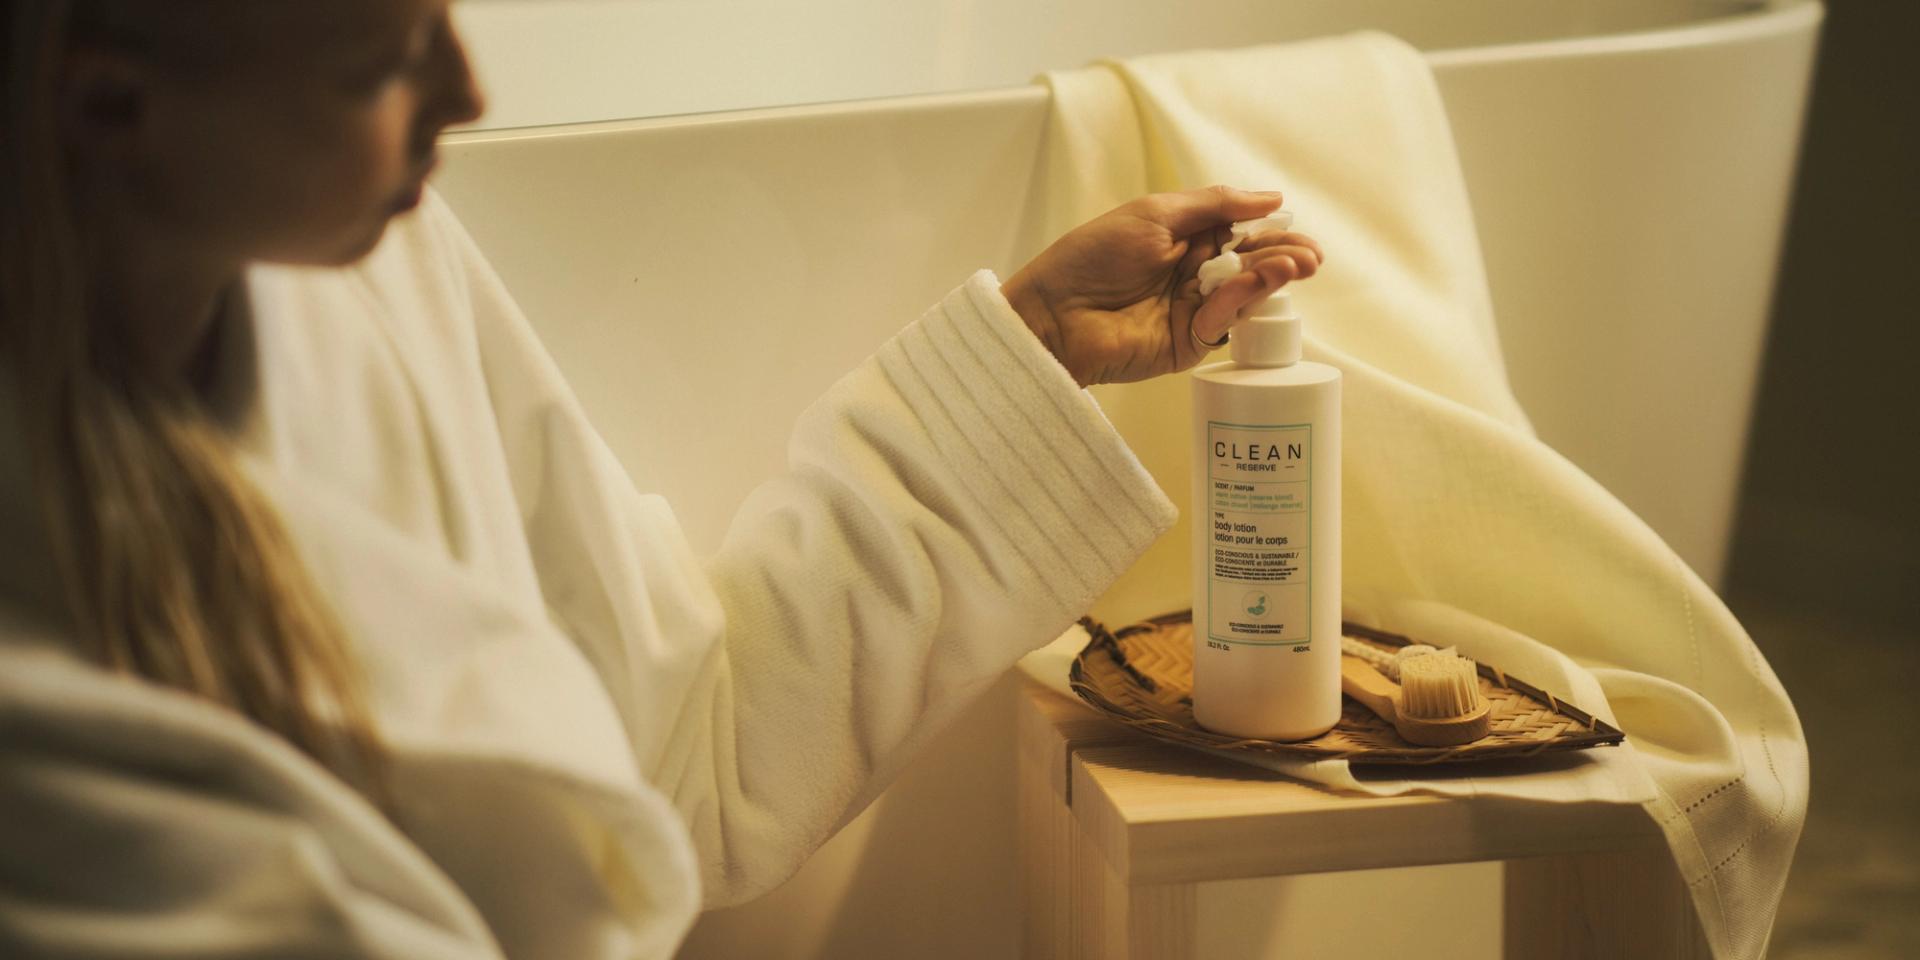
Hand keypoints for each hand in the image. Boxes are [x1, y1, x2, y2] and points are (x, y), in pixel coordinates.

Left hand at [1001, 185, 1323, 386]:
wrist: (1053, 311)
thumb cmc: (1092, 256)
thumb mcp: (1156, 214)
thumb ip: (1215, 205)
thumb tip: (1270, 198)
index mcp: (1184, 241)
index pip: (1239, 233)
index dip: (1268, 230)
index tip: (1293, 223)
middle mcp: (1192, 276)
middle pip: (1250, 265)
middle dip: (1283, 257)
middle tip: (1311, 255)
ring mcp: (1191, 311)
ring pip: (1244, 294)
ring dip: (1272, 277)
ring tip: (1298, 264)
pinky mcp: (1187, 345)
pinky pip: (1223, 320)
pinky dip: (1242, 298)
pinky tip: (1259, 279)